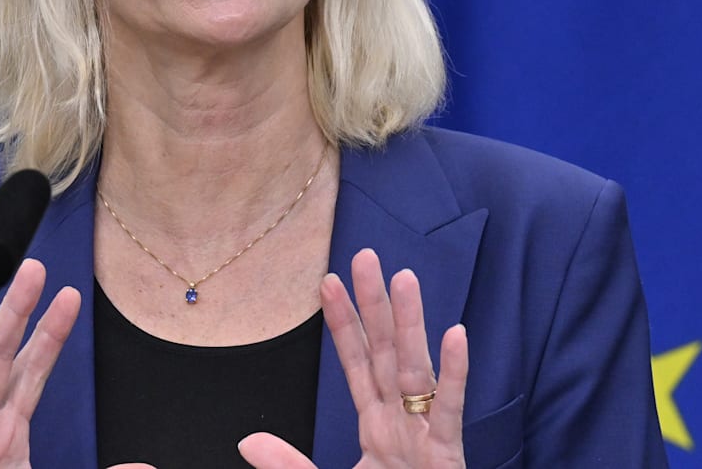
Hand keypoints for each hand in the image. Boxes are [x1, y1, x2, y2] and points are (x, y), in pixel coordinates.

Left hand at [239, 249, 468, 468]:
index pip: (356, 364)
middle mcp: (403, 422)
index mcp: (378, 428)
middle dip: (375, 305)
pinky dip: (454, 374)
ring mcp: (427, 437)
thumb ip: (290, 467)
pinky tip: (455, 335)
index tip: (326, 282)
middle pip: (387, 352)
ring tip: (405, 278)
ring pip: (417, 370)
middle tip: (364, 255)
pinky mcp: (448, 456)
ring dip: (412, 324)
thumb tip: (246, 441)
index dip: (341, 324)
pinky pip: (449, 411)